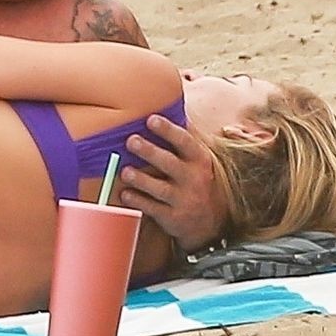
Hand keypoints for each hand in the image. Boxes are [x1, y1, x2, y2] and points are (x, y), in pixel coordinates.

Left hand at [115, 114, 231, 253]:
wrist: (210, 223)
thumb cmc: (196, 182)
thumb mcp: (198, 162)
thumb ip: (181, 143)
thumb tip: (159, 112)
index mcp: (200, 161)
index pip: (185, 142)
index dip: (168, 130)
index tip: (151, 119)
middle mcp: (194, 179)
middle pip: (171, 164)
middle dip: (150, 152)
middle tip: (131, 141)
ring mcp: (184, 200)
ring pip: (160, 188)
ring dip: (141, 179)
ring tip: (125, 172)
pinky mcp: (173, 218)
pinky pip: (153, 209)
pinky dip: (138, 201)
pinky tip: (124, 194)